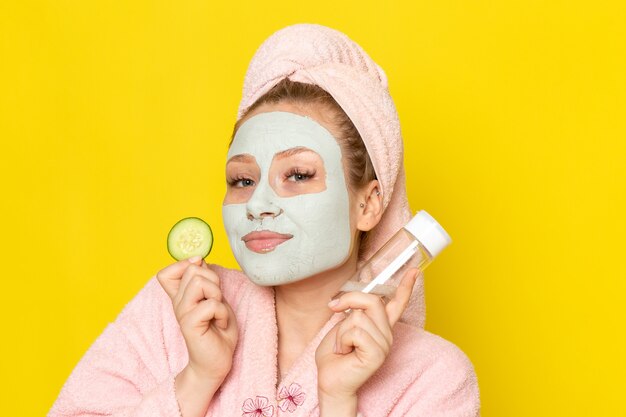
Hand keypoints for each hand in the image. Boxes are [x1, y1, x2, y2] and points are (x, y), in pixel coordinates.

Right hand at [156, 256, 237, 383]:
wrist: (217, 360)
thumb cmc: (218, 329)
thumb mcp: (214, 297)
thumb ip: (205, 279)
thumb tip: (198, 260)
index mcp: (180, 296)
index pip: (166, 272)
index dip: (185, 265)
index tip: (202, 278)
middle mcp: (177, 303)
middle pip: (192, 269)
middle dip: (213, 281)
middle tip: (216, 301)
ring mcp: (182, 313)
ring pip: (199, 282)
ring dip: (217, 295)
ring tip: (217, 312)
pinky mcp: (189, 324)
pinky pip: (211, 304)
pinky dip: (222, 313)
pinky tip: (218, 325)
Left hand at [315, 268, 419, 408]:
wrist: (330, 380)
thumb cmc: (335, 354)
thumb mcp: (343, 324)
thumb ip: (355, 311)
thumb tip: (354, 299)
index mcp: (381, 325)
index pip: (397, 303)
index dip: (406, 286)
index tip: (414, 270)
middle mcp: (386, 333)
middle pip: (371, 301)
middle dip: (348, 301)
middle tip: (334, 310)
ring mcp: (384, 344)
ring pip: (358, 318)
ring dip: (341, 330)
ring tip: (343, 345)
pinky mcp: (377, 354)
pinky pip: (356, 332)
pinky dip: (342, 340)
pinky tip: (345, 352)